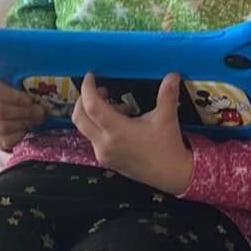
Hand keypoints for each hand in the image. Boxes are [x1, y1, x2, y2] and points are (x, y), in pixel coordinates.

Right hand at [0, 69, 43, 151]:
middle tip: (39, 111)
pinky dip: (17, 136)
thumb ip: (19, 79)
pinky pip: (2, 141)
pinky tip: (26, 130)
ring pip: (0, 127)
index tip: (28, 99)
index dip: (13, 96)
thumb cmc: (5, 85)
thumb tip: (40, 85)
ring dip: (22, 123)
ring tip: (36, 119)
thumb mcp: (9, 76)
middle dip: (23, 112)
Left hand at [73, 73, 193, 193]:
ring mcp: (104, 153)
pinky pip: (94, 138)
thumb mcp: (166, 118)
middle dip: (85, 100)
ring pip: (86, 128)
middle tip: (101, 91)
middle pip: (79, 117)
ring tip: (121, 109)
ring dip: (96, 113)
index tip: (91, 77)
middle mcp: (105, 144)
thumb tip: (172, 76)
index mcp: (117, 131)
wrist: (171, 174)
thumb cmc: (168, 148)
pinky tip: (122, 123)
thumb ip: (167, 94)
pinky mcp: (106, 160)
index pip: (91, 106)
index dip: (88, 89)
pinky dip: (101, 126)